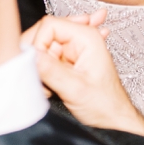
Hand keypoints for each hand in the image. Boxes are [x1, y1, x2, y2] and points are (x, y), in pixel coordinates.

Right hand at [23, 13, 143, 136]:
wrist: (113, 119)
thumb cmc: (106, 105)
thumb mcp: (76, 89)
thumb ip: (52, 71)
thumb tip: (29, 55)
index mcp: (86, 37)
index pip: (49, 25)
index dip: (39, 44)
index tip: (38, 65)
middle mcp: (78, 40)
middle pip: (42, 35)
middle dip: (38, 58)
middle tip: (43, 79)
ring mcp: (70, 51)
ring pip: (40, 50)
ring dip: (40, 69)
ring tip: (51, 88)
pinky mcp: (64, 63)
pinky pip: (44, 61)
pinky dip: (43, 75)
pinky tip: (52, 88)